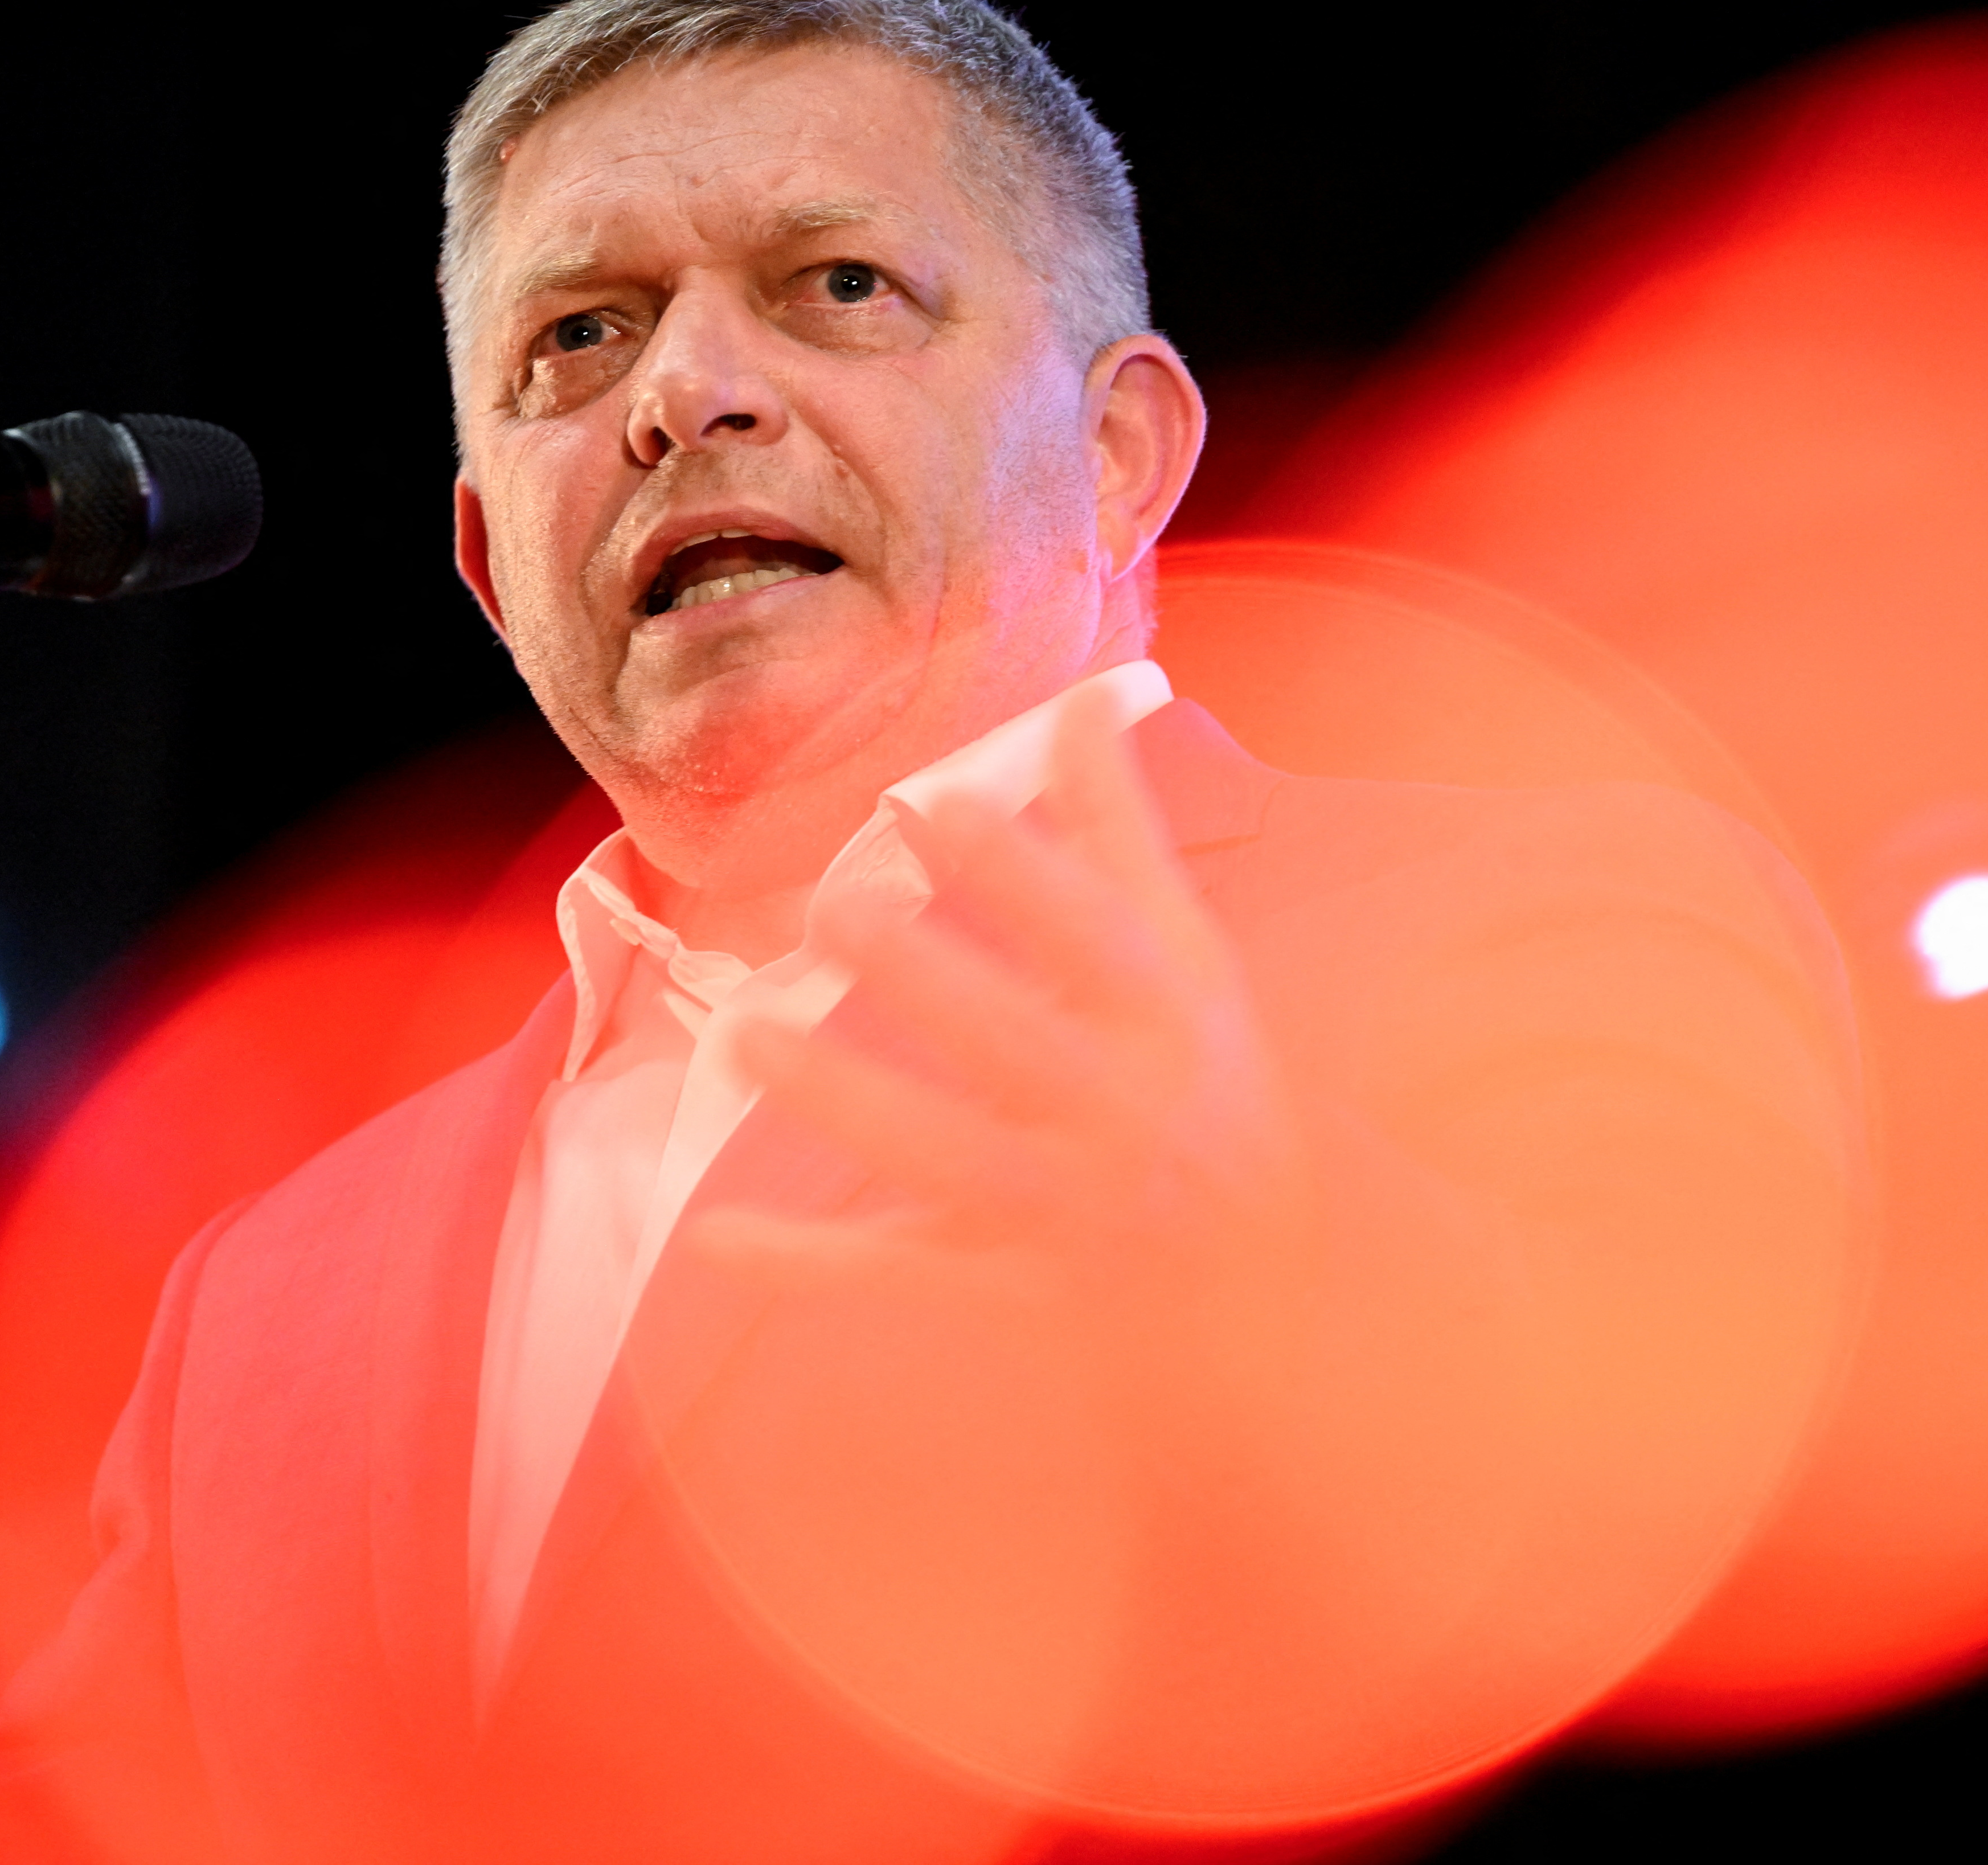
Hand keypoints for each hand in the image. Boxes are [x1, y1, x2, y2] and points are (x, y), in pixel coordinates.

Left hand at [700, 684, 1315, 1335]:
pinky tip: (714, 1235)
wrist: (1273, 1268)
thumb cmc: (1210, 1082)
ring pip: (945, 1156)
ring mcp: (1064, 1209)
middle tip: (836, 910)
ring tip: (746, 1036)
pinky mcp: (1007, 1284)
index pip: (1095, 941)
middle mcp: (1123, 1114)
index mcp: (1167, 1023)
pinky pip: (900, 1272)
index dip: (1023, 875)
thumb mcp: (1190, 958)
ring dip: (847, 1102)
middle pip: (1015, 1046)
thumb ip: (1124, 836)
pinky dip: (808, 1264)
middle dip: (927, 979)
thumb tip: (1080, 703)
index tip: (938, 805)